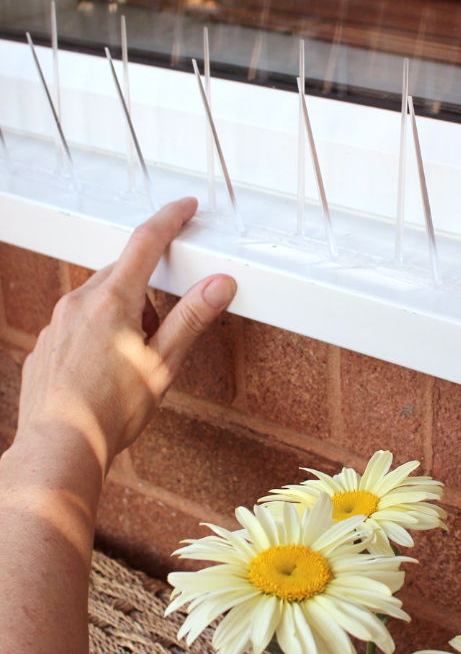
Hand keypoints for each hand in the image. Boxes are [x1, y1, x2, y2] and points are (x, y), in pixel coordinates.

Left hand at [14, 197, 235, 465]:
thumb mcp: (164, 363)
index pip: (146, 243)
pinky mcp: (48, 343)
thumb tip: (218, 285)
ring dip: (126, 315)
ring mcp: (59, 322)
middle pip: (125, 275)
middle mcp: (80, 302)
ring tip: (134, 360)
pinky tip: (107, 369)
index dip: (170, 220)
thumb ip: (192, 318)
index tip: (184, 207)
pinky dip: (100, 332)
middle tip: (162, 334)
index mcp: (112, 301)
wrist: (61, 445)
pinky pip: (80, 321)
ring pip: (102, 299)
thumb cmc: (111, 410)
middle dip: (150, 294)